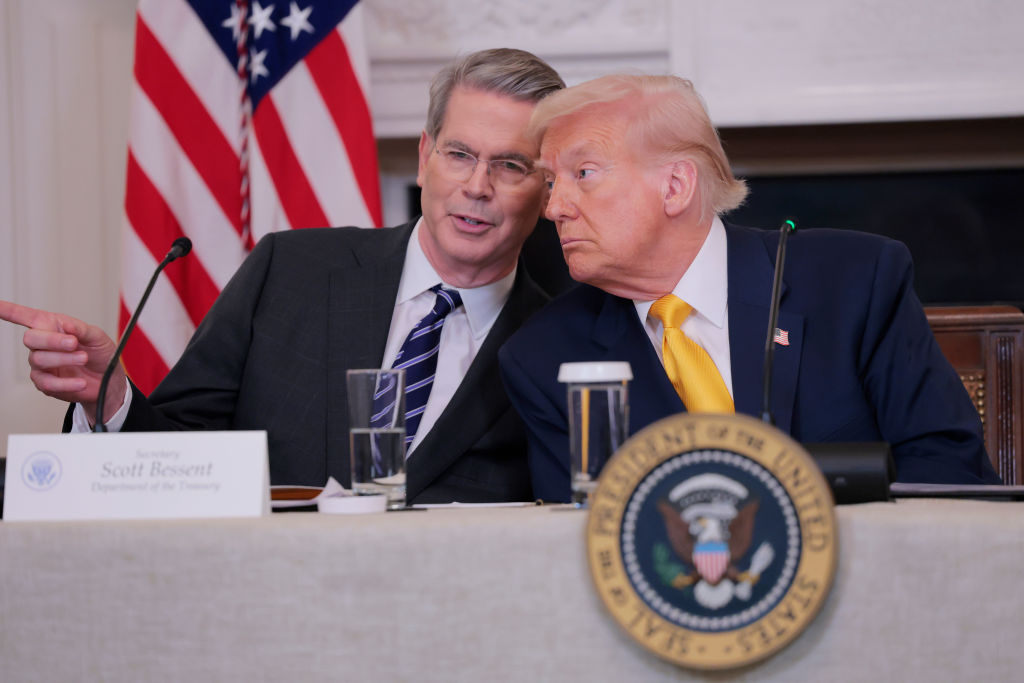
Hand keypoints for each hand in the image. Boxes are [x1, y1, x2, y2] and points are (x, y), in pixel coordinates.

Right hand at [0, 299, 123, 423]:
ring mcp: (41, 364)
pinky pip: (47, 383)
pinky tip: (80, 382)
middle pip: (30, 338)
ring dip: (64, 359)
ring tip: (84, 359)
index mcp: (52, 326)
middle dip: (52, 341)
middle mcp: (42, 344)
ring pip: (39, 360)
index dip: (8, 310)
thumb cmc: (100, 353)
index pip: (24, 316)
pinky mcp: (46, 383)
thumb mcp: (97, 336)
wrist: (108, 379)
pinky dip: (65, 383)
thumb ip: (82, 329)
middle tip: (74, 343)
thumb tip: (67, 325)